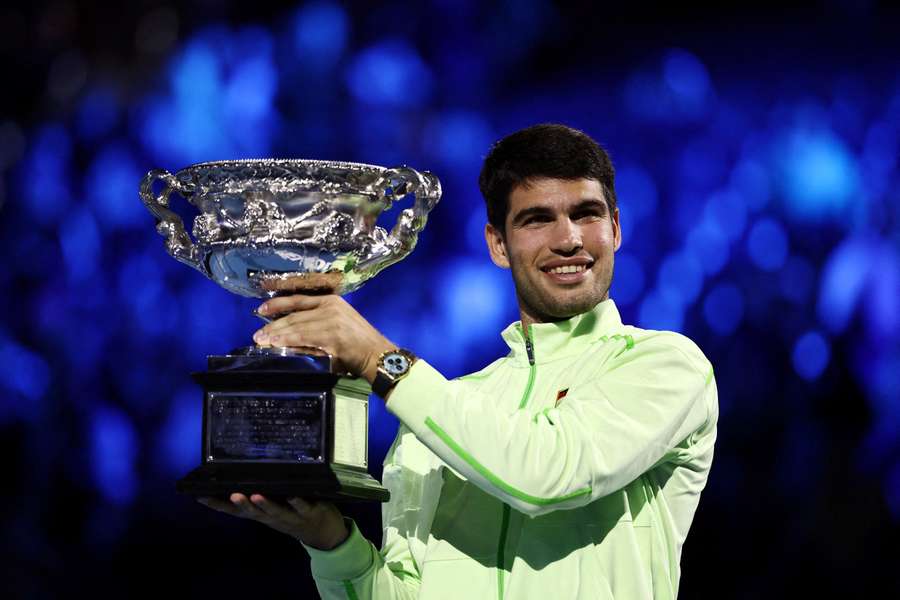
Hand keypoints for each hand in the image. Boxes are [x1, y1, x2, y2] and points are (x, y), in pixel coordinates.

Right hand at [197, 493, 349, 549]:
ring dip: (265, 505)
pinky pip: (303, 507)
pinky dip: (298, 502)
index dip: (217, 505)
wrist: (324, 533)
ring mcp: (291, 516)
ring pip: (276, 511)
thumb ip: (258, 494)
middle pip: (253, 513)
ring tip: (254, 495)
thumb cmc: (293, 513)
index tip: (200, 496)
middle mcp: (272, 518)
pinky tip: (293, 495)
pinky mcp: (310, 512)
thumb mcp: (272, 507)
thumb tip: (239, 473)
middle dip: (241, 504)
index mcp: (261, 515)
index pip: (235, 512)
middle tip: (231, 495)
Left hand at [252, 295, 394, 382]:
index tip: (261, 309)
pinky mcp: (332, 336)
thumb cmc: (358, 344)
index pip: (298, 299)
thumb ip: (315, 326)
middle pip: (294, 314)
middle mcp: (330, 307)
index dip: (277, 304)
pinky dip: (288, 341)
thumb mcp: (337, 326)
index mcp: (331, 301)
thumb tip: (288, 332)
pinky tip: (277, 344)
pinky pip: (304, 339)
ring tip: (262, 340)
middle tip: (257, 334)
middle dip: (273, 324)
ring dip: (276, 334)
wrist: (378, 354)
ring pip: (296, 326)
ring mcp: (331, 321)